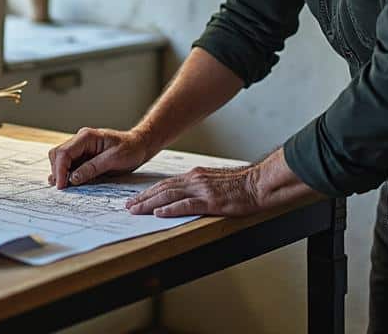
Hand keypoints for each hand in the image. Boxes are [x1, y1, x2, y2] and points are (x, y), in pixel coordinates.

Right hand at [48, 127, 152, 188]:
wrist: (139, 145)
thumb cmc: (130, 149)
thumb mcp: (114, 159)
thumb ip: (92, 167)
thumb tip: (73, 178)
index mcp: (86, 137)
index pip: (64, 153)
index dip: (60, 170)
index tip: (61, 186)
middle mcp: (80, 140)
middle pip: (58, 155)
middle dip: (57, 172)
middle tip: (63, 189)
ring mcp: (80, 148)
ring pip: (60, 159)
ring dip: (60, 173)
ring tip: (64, 187)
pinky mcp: (83, 156)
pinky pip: (69, 164)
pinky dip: (66, 173)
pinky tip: (68, 183)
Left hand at [125, 165, 261, 216]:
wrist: (259, 183)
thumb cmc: (240, 185)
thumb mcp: (214, 180)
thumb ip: (198, 185)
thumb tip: (183, 194)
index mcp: (195, 175)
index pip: (165, 183)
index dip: (149, 192)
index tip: (136, 199)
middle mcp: (194, 179)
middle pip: (162, 188)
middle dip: (143, 198)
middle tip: (128, 206)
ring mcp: (202, 190)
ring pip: (169, 196)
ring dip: (149, 204)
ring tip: (136, 210)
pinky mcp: (211, 202)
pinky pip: (186, 205)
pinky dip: (170, 209)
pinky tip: (158, 213)